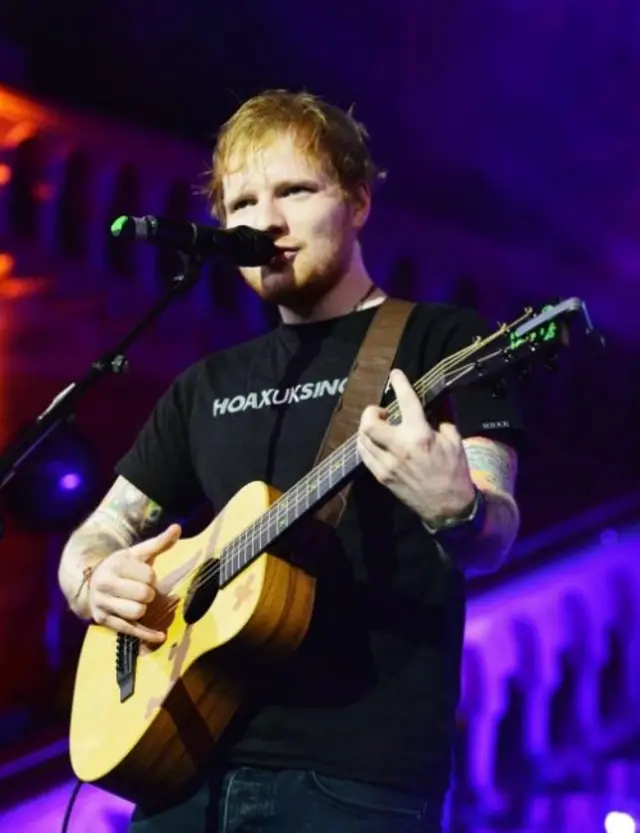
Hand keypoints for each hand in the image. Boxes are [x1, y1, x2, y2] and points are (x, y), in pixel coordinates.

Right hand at [88, 524, 180, 642]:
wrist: (92, 580)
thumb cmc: (123, 566)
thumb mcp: (138, 553)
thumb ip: (159, 542)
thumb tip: (177, 528)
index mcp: (116, 564)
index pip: (148, 576)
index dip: (152, 577)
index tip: (145, 576)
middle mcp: (105, 584)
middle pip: (144, 595)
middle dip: (149, 593)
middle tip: (143, 590)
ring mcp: (103, 604)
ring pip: (136, 612)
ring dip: (144, 609)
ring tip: (138, 602)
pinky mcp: (103, 620)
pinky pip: (129, 630)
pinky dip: (146, 635)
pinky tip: (160, 636)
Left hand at [357, 369, 475, 523]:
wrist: (448, 507)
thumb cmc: (454, 472)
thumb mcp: (454, 441)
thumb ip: (441, 420)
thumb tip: (431, 406)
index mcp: (420, 436)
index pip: (406, 402)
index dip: (400, 384)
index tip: (395, 374)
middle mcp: (399, 448)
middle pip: (369, 424)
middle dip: (371, 412)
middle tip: (381, 411)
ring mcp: (387, 464)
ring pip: (362, 439)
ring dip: (366, 428)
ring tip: (378, 426)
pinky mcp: (382, 477)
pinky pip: (364, 456)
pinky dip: (365, 444)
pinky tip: (374, 442)